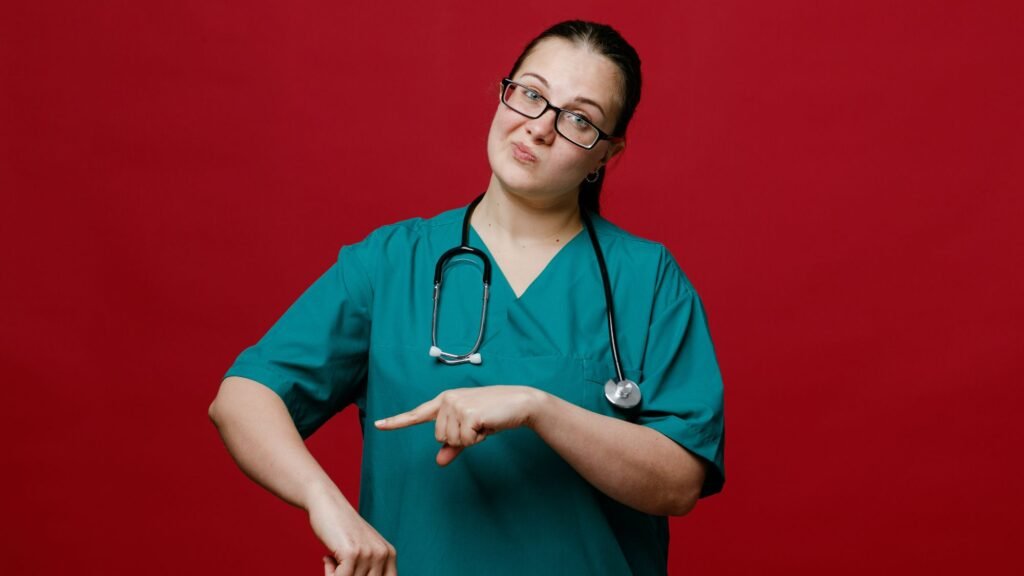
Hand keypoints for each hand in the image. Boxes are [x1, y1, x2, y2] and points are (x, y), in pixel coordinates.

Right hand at [306, 487, 396, 575]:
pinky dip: (330, 575)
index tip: (353, 571)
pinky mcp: (352, 553)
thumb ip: (368, 568)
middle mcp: (384, 554)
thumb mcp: (363, 550)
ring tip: (332, 561)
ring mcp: (369, 553)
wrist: (327, 503)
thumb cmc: (341, 529)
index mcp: (390, 554)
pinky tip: (327, 558)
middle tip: (337, 568)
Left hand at [374, 385, 546, 465]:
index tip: (377, 425)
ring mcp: (456, 405)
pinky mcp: (467, 412)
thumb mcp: (471, 429)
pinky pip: (465, 440)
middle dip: (460, 438)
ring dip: (470, 438)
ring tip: (483, 422)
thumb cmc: (494, 414)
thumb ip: (453, 445)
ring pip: (451, 440)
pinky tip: (487, 424)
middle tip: (478, 425)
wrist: (519, 402)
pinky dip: (478, 438)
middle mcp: (447, 400)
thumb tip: (439, 461)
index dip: (397, 421)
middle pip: (440, 437)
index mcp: (444, 401)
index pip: (416, 414)